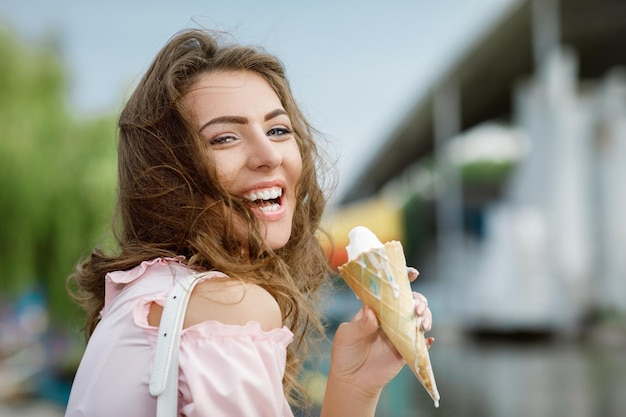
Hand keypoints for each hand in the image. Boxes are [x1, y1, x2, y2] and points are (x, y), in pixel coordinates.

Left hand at [329, 268, 434, 395]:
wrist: (351, 380)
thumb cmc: (345, 353)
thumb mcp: (347, 335)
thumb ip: (360, 324)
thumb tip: (371, 312)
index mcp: (375, 309)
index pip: (389, 290)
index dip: (402, 279)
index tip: (412, 273)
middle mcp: (389, 319)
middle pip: (410, 302)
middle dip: (419, 301)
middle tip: (416, 309)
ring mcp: (399, 334)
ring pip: (418, 319)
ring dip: (426, 317)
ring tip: (422, 324)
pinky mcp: (405, 351)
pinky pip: (420, 344)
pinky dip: (426, 341)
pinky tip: (428, 340)